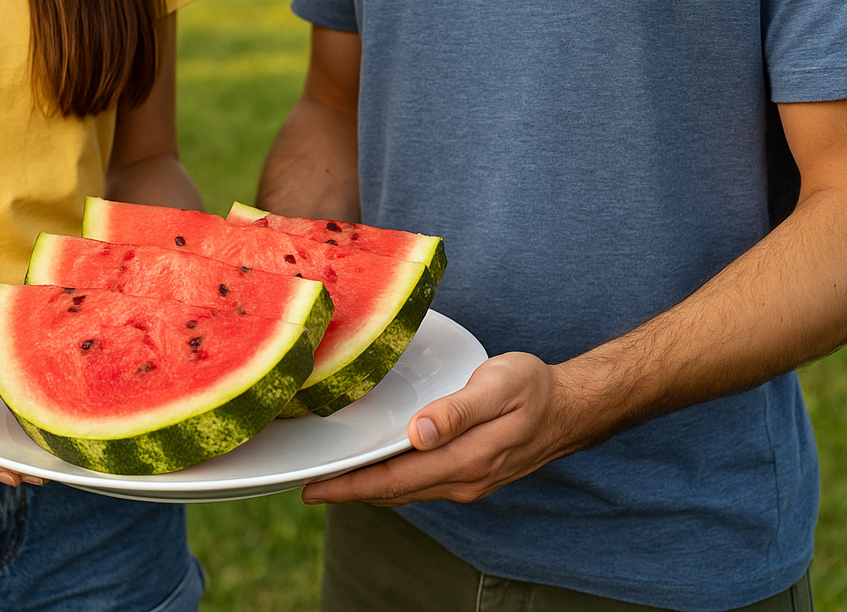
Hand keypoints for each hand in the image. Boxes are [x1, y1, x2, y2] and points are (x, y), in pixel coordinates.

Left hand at [302, 352, 570, 505]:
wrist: (571, 408)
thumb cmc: (533, 388)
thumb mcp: (498, 386)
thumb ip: (457, 410)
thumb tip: (419, 433)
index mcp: (466, 458)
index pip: (395, 479)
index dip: (351, 486)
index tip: (314, 488)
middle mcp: (464, 479)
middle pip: (394, 492)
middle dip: (349, 492)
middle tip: (308, 487)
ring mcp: (468, 482)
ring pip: (406, 493)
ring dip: (368, 490)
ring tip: (332, 483)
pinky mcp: (471, 477)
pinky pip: (421, 486)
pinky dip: (392, 484)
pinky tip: (376, 473)